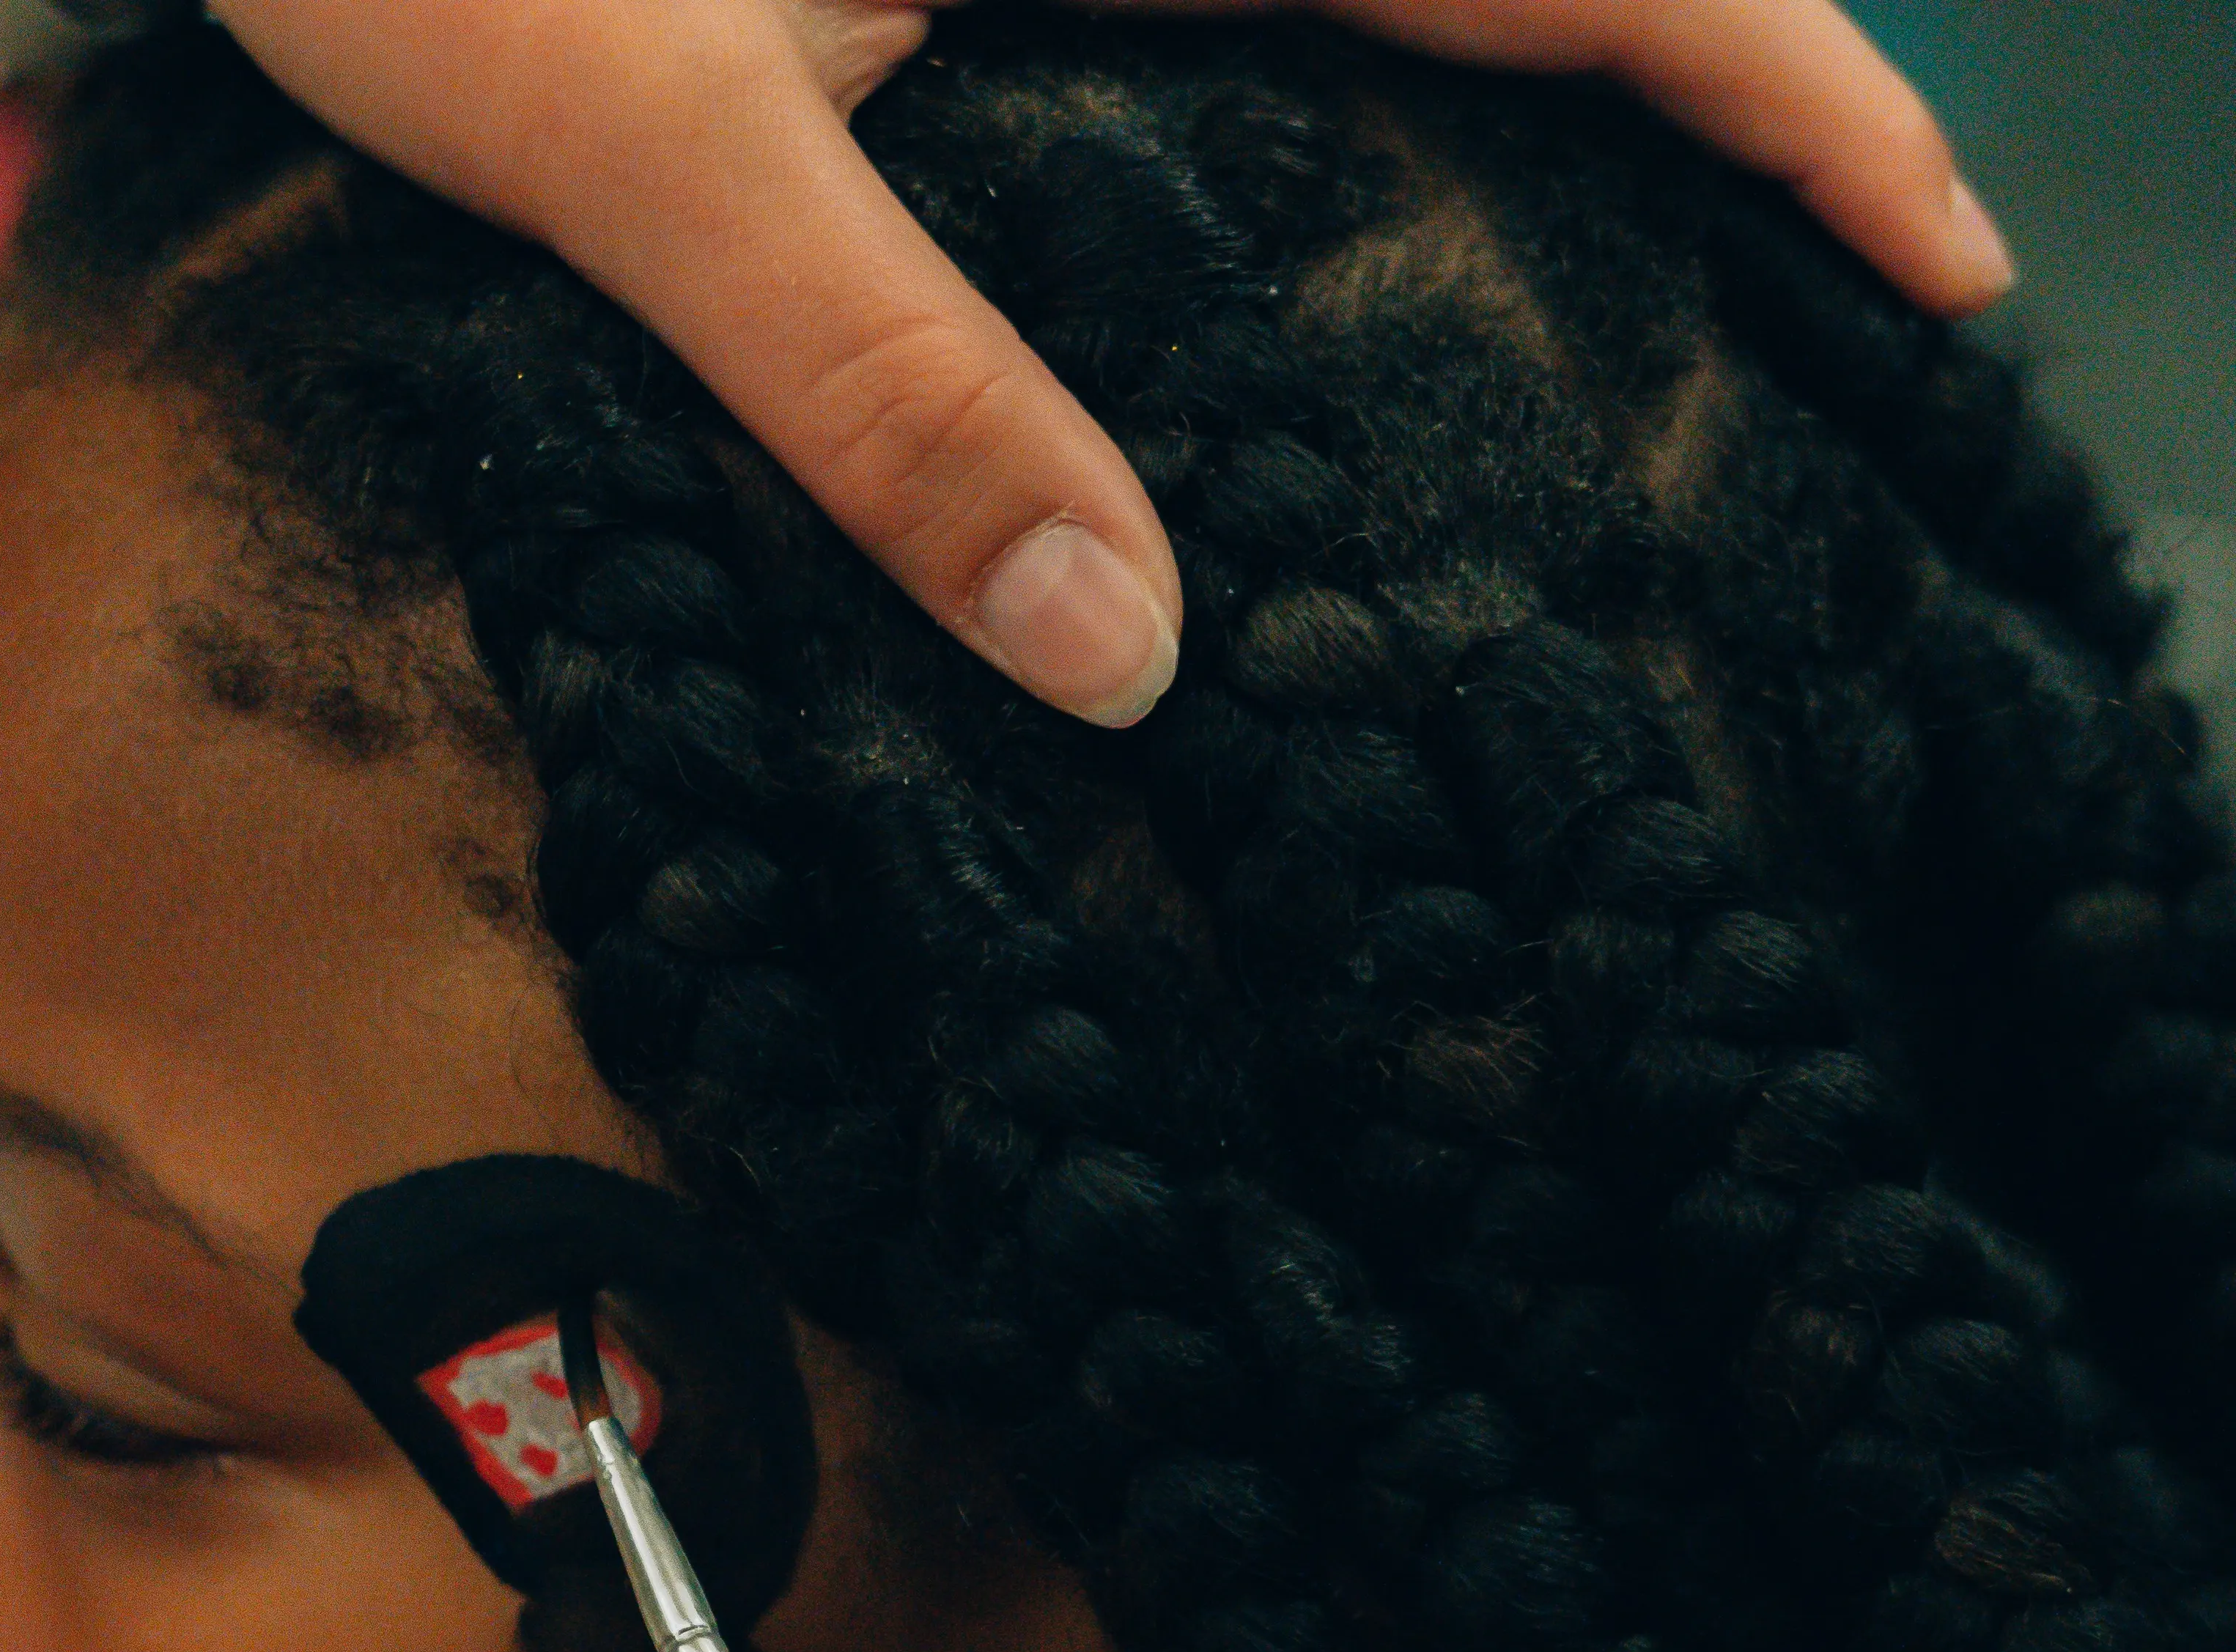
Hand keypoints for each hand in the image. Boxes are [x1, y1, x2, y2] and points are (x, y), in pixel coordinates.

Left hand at [201, 0, 2003, 728]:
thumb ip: (880, 385)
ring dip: (1542, 92)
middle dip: (1712, 93)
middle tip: (1853, 306)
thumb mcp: (653, 167)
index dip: (1788, 92)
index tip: (1936, 273)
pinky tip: (1336, 251)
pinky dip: (1339, 106)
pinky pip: (1223, 14)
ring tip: (1669, 289)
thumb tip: (1121, 649)